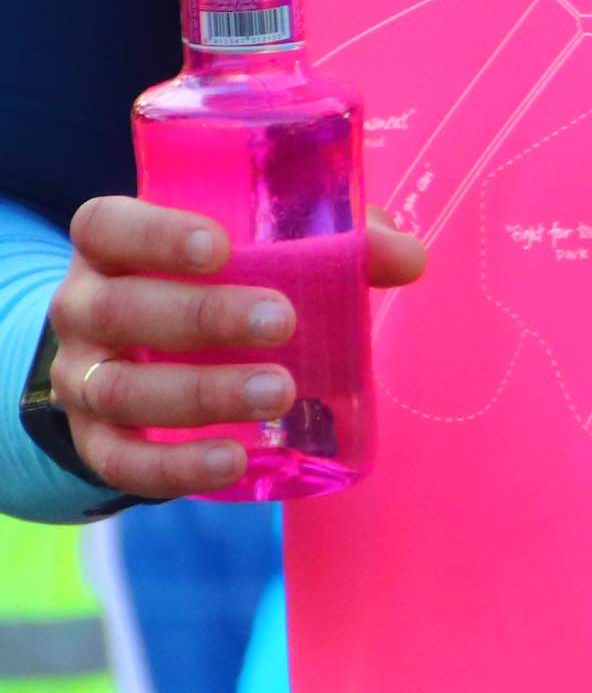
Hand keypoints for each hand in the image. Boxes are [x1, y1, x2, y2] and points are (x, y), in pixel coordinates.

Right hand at [45, 199, 425, 497]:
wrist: (142, 356)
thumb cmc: (216, 285)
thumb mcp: (259, 252)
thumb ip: (330, 241)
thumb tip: (407, 259)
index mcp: (114, 248)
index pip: (107, 227)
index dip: (154, 234)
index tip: (220, 247)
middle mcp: (84, 309)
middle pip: (120, 309)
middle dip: (202, 317)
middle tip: (282, 321)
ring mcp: (82, 377)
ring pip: (120, 388)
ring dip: (202, 393)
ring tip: (279, 393)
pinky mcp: (96, 440)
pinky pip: (120, 460)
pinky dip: (174, 465)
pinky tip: (232, 460)